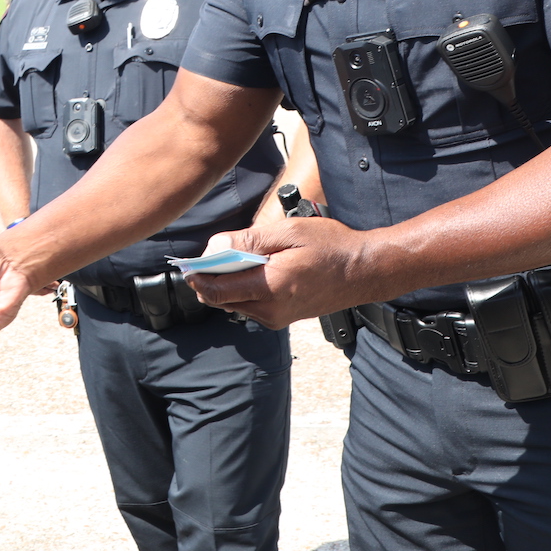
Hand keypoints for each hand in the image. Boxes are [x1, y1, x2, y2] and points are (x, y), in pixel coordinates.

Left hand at [185, 216, 379, 328]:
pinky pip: (250, 305)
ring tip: (236, 257)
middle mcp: (270, 309)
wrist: (363, 271)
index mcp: (270, 287)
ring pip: (234, 303)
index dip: (197, 277)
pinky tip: (254, 269)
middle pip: (221, 299)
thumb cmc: (330, 246)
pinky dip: (242, 288)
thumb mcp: (289, 232)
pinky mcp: (282, 318)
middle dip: (209, 279)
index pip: (216, 291)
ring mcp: (276, 317)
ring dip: (227, 283)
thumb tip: (214, 247)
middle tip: (210, 254)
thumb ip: (249, 240)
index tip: (187, 263)